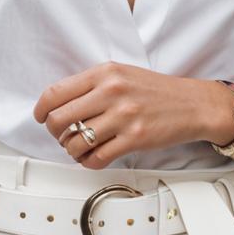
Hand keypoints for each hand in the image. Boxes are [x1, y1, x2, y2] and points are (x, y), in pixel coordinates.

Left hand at [33, 62, 215, 167]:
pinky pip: (96, 158)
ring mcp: (123, 116)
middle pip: (58, 120)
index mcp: (104, 72)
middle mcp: (111, 91)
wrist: (192, 104)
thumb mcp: (121, 74)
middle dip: (55, 133)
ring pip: (74, 142)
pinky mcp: (134, 138)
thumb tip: (58, 105)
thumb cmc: (155, 90)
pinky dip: (89, 161)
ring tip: (81, 147)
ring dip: (72, 150)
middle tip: (63, 135)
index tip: (41, 117)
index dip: (41, 110)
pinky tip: (95, 156)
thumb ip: (91, 84)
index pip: (55, 93)